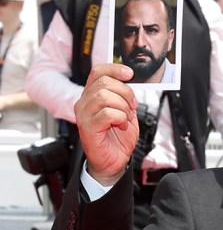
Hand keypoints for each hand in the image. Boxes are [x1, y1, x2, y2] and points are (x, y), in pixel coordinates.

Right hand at [74, 63, 137, 185]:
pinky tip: (121, 125)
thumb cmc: (118, 137)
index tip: (130, 74)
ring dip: (123, 107)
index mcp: (92, 95)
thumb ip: (125, 96)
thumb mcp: (126, 111)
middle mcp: (84, 102)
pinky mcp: (87, 127)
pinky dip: (120, 118)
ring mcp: (84, 114)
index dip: (115, 69)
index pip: (98, 71)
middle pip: (104, 82)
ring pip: (105, 96)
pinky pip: (107, 114)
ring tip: (125, 118)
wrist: (114, 160)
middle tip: (132, 106)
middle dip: (125, 92)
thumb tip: (131, 81)